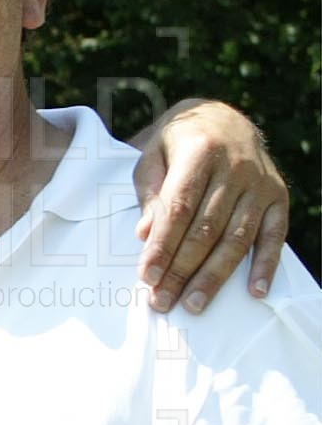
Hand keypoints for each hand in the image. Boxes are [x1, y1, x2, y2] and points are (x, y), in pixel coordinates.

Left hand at [130, 99, 287, 310]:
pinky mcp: (279, 196)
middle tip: (163, 300)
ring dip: (215, 275)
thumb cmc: (176, 144)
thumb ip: (149, 193)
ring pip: (237, 237)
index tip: (148, 276)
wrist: (222, 120)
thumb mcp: (152, 156)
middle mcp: (236, 168)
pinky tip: (253, 292)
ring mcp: (261, 184)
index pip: (179, 208)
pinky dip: (265, 265)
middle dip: (183, 269)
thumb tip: (145, 234)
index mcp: (200, 152)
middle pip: (207, 229)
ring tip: (193, 304)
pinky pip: (274, 235)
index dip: (163, 245)